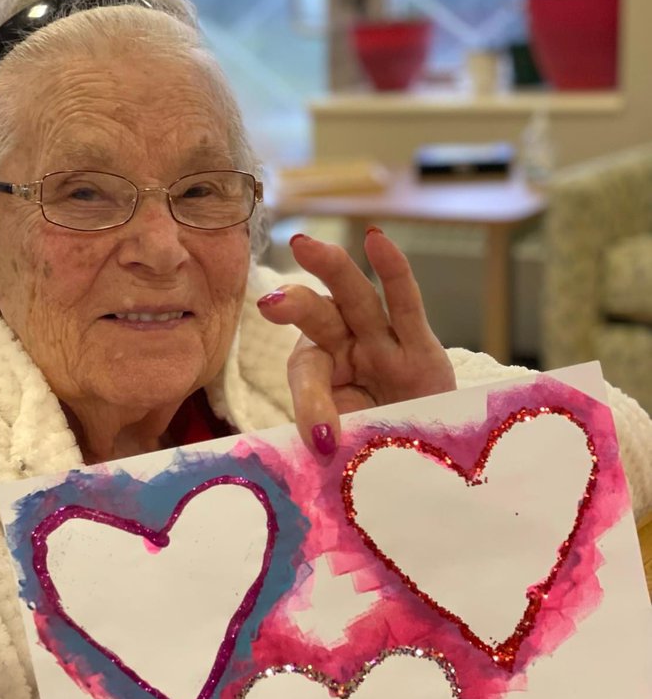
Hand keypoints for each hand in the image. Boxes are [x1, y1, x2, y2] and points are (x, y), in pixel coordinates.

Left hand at [257, 228, 455, 456]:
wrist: (428, 457)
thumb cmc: (376, 450)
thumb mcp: (349, 450)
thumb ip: (333, 442)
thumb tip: (322, 454)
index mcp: (319, 374)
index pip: (307, 374)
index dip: (312, 402)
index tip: (322, 441)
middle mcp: (348, 350)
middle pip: (319, 318)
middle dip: (295, 306)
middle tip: (269, 303)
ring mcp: (384, 344)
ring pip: (357, 299)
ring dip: (332, 270)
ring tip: (304, 246)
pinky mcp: (423, 348)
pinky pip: (405, 303)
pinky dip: (393, 271)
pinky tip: (377, 241)